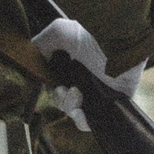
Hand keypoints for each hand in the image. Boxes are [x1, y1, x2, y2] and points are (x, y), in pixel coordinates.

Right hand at [34, 16, 143, 131]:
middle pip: (63, 100)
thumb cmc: (90, 33)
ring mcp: (100, 92)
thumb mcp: (59, 32)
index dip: (52, 89)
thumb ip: (41, 45)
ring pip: (74, 111)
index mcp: (76, 64)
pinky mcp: (113, 104)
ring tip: (76, 93)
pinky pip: (91, 122)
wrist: (118, 42)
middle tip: (64, 89)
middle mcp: (87, 79)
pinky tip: (79, 110)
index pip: (57, 85)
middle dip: (59, 98)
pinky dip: (80, 120)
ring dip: (68, 106)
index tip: (55, 84)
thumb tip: (35, 61)